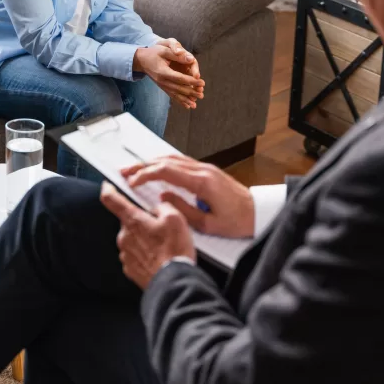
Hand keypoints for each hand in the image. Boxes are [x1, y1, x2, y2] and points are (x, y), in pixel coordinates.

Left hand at [100, 182, 195, 288]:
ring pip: (133, 239)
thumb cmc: (174, 250)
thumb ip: (163, 207)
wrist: (173, 283)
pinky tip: (159, 258)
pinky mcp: (130, 269)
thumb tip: (157, 208)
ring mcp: (125, 254)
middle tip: (160, 228)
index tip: (107, 186)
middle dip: (141, 222)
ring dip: (144, 240)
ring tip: (163, 247)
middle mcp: (124, 237)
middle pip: (128, 222)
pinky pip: (135, 255)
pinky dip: (145, 255)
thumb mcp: (176, 219)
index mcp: (133, 221)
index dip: (108, 190)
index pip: (111, 200)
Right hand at [122, 155, 254, 238]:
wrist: (258, 213)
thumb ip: (182, 210)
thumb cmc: (237, 221)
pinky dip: (164, 163)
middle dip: (143, 165)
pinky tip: (155, 168)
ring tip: (135, 169)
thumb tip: (162, 198)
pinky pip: (181, 162)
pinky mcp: (207, 171)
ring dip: (152, 162)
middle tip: (124, 171)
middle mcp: (203, 170)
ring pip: (173, 158)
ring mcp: (206, 168)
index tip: (132, 182)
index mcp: (202, 182)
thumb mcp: (208, 224)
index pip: (166, 171)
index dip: (146, 175)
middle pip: (166, 161)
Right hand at [133, 42, 203, 109]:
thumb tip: (191, 59)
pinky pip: (172, 95)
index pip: (179, 78)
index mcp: (163, 72)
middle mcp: (162, 81)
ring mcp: (161, 85)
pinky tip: (187, 106)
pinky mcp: (162, 87)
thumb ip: (177, 55)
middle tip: (201, 94)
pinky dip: (180, 101)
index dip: (191, 81)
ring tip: (195, 105)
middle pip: (178, 88)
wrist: (141, 60)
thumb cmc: (154, 53)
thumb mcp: (164, 50)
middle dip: (191, 92)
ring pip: (175, 94)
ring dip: (185, 100)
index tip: (202, 82)